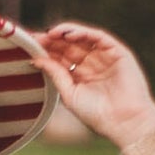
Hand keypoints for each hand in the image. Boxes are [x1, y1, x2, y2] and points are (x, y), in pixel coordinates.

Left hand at [35, 23, 154, 148]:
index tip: (30, 46)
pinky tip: (68, 34)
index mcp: (80, 76)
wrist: (123, 122)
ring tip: (51, 34)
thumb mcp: (69, 94)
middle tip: (37, 37)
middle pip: (69, 46)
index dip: (46, 51)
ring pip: (83, 39)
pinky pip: (98, 37)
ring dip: (66, 33)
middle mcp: (92, 64)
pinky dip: (84, 33)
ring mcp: (105, 57)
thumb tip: (36, 59)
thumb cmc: (97, 115)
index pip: (61, 58)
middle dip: (53, 40)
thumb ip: (55, 75)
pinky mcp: (117, 52)